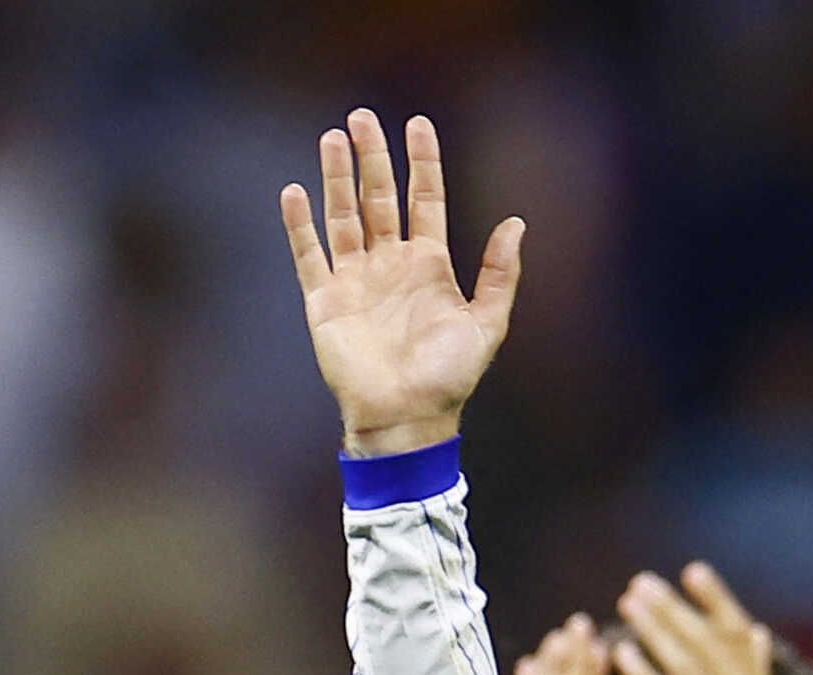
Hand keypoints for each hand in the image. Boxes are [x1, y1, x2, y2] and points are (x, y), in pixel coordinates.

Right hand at [280, 111, 524, 456]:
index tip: (418, 125)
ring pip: (343, 216)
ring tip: (332, 138)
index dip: (422, 162)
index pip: (425, 199)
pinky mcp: (325, 301)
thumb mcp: (487, 324)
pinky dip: (301, 225)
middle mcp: (391, 265)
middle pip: (379, 197)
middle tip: (362, 118)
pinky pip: (310, 255)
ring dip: (336, 178)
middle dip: (372, 158)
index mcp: (430, 265)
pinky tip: (296, 191)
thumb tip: (516, 223)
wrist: (407, 418)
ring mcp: (356, 280)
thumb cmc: (450, 377)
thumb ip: (500, 273)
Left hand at [614, 563, 780, 674]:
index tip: (692, 571)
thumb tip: (756, 631)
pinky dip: (643, 674)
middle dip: (672, 610)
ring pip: (684, 665)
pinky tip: (621, 653)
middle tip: (641, 583)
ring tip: (629, 603)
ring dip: (654, 630)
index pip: (738, 636)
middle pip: (705, 644)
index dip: (716, 600)